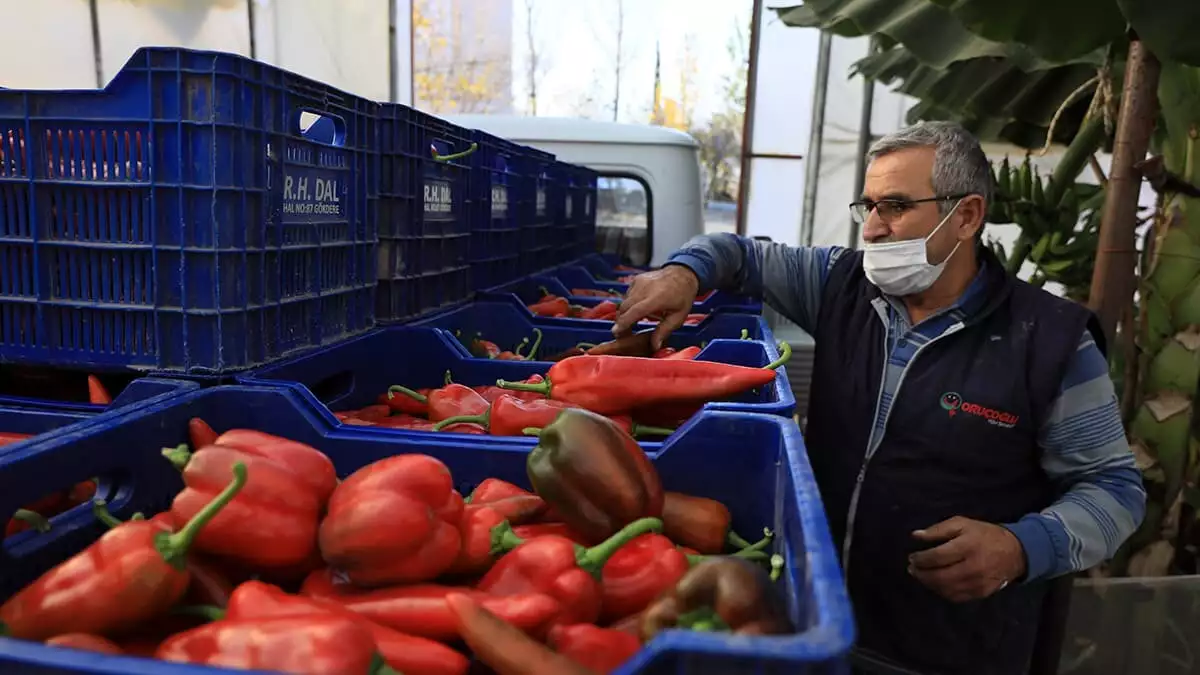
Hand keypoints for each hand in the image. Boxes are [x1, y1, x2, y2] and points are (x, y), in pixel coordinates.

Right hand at [612, 265, 699, 348]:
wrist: (682, 274)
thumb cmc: (682, 295)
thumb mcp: (678, 316)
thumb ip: (664, 331)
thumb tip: (654, 346)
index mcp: (657, 298)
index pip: (635, 311)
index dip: (624, 323)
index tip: (617, 332)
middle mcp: (645, 288)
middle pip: (625, 307)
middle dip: (621, 322)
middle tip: (623, 334)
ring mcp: (639, 282)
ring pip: (624, 302)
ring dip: (625, 314)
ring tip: (632, 323)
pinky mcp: (636, 280)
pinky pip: (627, 295)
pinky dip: (629, 304)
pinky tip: (637, 309)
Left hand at [907, 516, 1026, 602]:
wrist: (1014, 552)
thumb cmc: (984, 535)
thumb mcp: (962, 524)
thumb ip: (938, 529)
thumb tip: (915, 536)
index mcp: (968, 547)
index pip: (937, 557)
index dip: (920, 559)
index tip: (912, 557)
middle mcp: (973, 567)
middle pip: (939, 576)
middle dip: (921, 574)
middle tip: (912, 569)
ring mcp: (977, 583)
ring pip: (945, 589)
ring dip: (929, 584)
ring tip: (921, 576)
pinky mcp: (980, 593)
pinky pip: (955, 597)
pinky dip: (941, 591)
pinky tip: (936, 584)